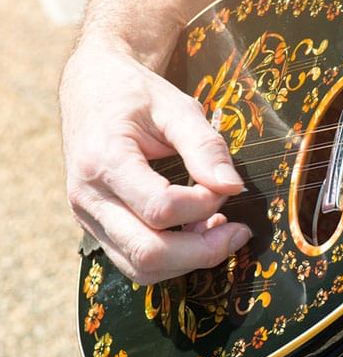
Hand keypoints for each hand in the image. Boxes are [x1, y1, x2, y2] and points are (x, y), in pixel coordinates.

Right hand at [60, 37, 251, 284]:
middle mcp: (89, 197)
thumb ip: (205, 146)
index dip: (204, 204)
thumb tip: (234, 188)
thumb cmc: (135, 94)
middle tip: (240, 230)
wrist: (90, 88)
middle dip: (204, 251)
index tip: (226, 186)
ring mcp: (88, 218)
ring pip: (141, 268)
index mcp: (104, 160)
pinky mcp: (98, 228)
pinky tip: (198, 233)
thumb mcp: (175, 106)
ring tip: (221, 230)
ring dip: (189, 260)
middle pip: (148, 252)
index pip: (161, 208)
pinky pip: (134, 262)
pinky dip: (173, 259)